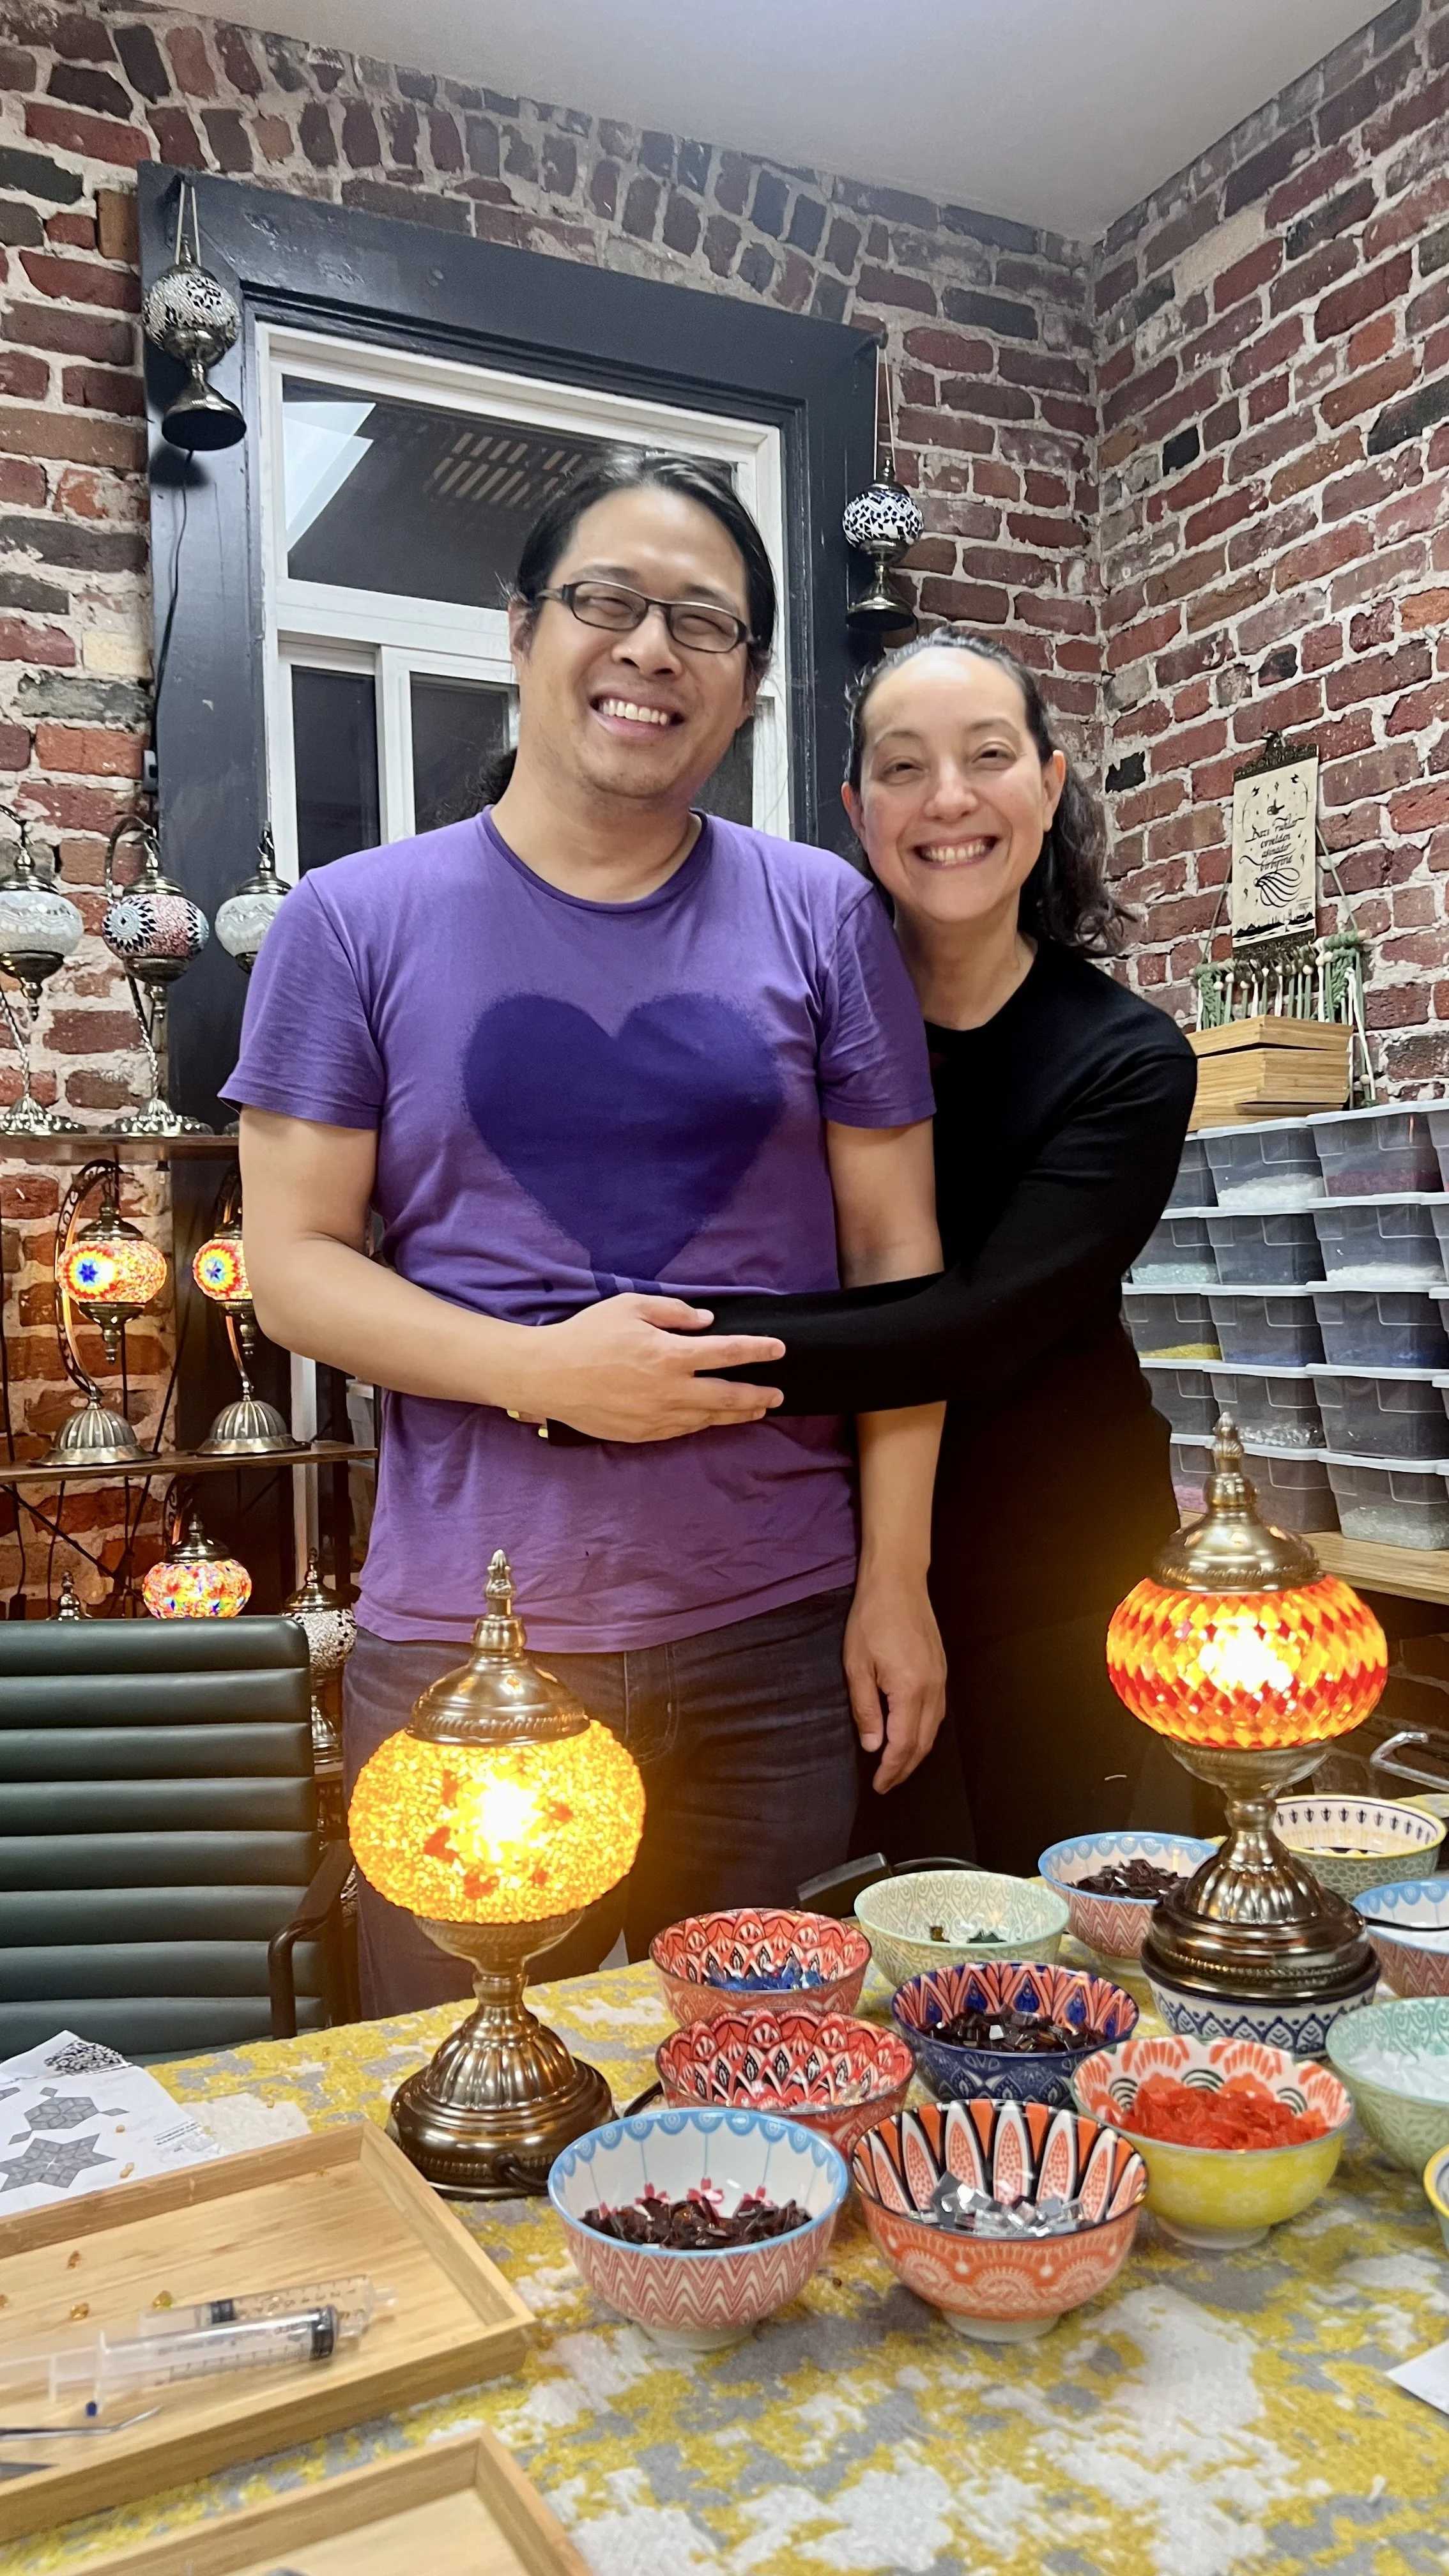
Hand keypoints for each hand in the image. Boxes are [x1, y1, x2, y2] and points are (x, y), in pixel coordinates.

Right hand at [512, 1294, 785, 1443]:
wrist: (548, 1376)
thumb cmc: (587, 1335)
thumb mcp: (630, 1307)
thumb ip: (673, 1312)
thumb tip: (706, 1322)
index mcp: (670, 1355)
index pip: (728, 1353)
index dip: (758, 1350)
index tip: (779, 1349)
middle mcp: (671, 1390)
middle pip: (728, 1396)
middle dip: (758, 1395)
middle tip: (778, 1395)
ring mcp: (658, 1416)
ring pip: (709, 1418)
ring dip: (737, 1414)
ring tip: (756, 1410)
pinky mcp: (643, 1433)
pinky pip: (683, 1430)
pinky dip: (704, 1424)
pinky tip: (712, 1419)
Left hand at [844, 1570, 946, 1793]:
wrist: (898, 1583)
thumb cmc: (872, 1619)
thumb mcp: (857, 1665)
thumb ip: (866, 1709)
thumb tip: (872, 1745)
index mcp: (909, 1690)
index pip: (903, 1744)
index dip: (891, 1769)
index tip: (879, 1785)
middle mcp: (932, 1689)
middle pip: (923, 1743)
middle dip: (905, 1768)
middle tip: (887, 1783)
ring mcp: (940, 1679)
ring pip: (934, 1729)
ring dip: (917, 1752)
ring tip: (897, 1766)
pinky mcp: (941, 1670)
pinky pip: (938, 1712)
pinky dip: (925, 1731)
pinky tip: (912, 1735)